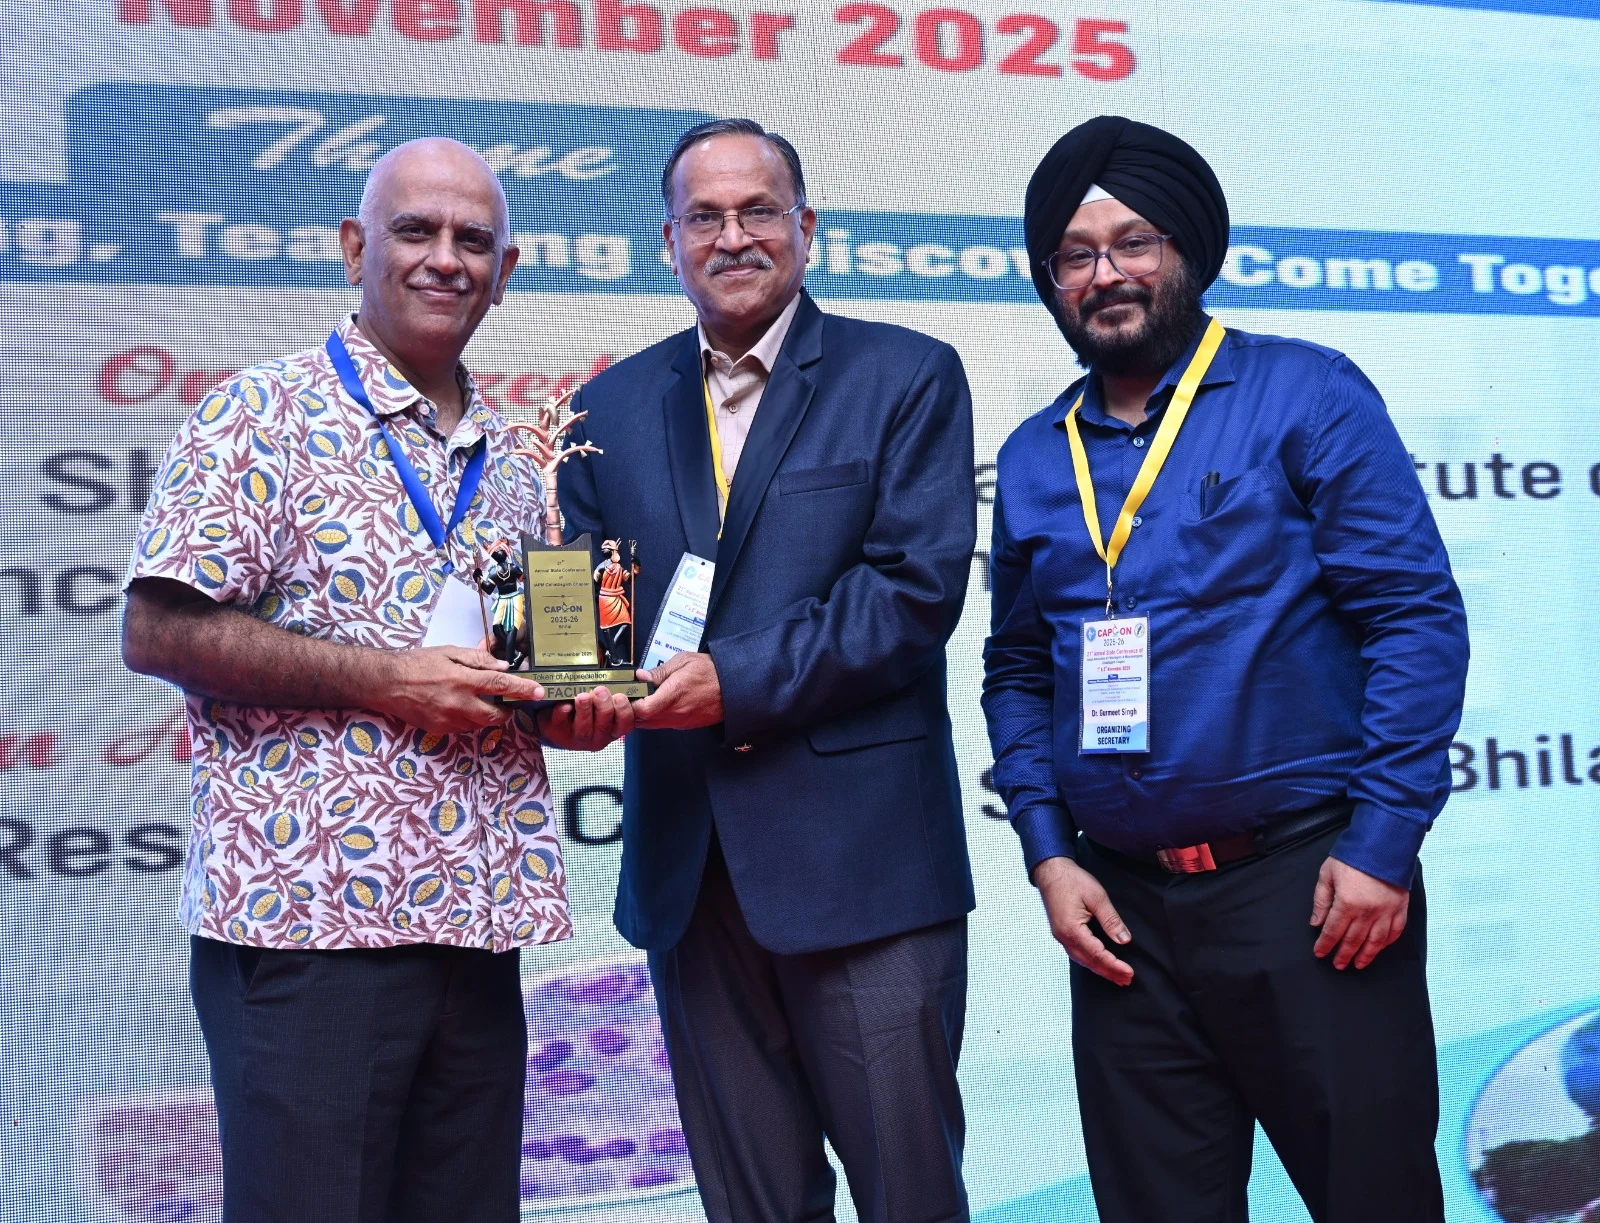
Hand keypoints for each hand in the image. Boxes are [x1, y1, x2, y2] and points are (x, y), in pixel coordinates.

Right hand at [375, 646, 544, 733]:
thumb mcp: (449, 652)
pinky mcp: (439, 729)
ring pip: (480, 724)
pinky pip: (463, 728)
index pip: (500, 686)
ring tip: (478, 701)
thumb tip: (502, 667)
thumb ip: (477, 660)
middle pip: (495, 716)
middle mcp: (457, 703)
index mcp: (461, 679)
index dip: (522, 689)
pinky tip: (461, 707)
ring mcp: (448, 719)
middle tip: (507, 702)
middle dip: (507, 711)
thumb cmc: (417, 664)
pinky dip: (469, 720)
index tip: (539, 692)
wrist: (386, 683)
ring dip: (486, 715)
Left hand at [536, 687, 635, 750]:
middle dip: (604, 707)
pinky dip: (563, 714)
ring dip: (585, 711)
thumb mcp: (605, 699)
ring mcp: (580, 738)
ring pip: (585, 729)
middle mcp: (600, 735)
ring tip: (583, 697)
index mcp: (614, 726)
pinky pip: (562, 725)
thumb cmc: (588, 706)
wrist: (560, 721)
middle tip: (600, 691)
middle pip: (605, 726)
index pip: (626, 724)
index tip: (620, 697)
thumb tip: (631, 674)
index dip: (625, 711)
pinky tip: (565, 705)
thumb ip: (615, 690)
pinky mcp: (561, 735)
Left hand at [631, 651, 723, 729]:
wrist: (734, 687)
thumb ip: (659, 671)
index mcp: (675, 692)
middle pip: (642, 721)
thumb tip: (640, 677)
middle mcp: (676, 711)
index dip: (629, 704)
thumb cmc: (711, 671)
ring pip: (650, 725)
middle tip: (629, 697)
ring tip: (642, 699)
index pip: (642, 709)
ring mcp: (681, 721)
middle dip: (631, 711)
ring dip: (641, 715)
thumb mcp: (683, 661)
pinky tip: (656, 704)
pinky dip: (654, 717)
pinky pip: (662, 724)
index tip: (626, 694)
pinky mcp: (685, 725)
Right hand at [1033, 855, 1133, 985]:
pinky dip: (1090, 961)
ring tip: (1116, 976)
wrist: (1050, 870)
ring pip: (1082, 960)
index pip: (1097, 954)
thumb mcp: (1097, 897)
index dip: (1114, 965)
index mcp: (1072, 929)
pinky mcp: (1061, 932)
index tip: (1129, 973)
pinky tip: (1098, 962)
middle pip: (1089, 962)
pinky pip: (1076, 953)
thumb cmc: (1072, 880)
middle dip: (1109, 972)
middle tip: (1126, 980)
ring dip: (1100, 969)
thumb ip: (1111, 920)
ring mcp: (1060, 936)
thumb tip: (1124, 940)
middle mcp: (1063, 937)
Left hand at [1310, 856, 1409, 969]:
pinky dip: (1387, 943)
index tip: (1320, 953)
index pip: (1333, 931)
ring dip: (1366, 955)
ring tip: (1358, 964)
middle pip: (1353, 940)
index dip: (1325, 945)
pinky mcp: (1400, 908)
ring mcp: (1386, 912)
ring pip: (1375, 942)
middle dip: (1344, 955)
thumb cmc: (1352, 857)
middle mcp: (1368, 912)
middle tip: (1338, 965)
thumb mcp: (1327, 874)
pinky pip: (1395, 932)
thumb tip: (1316, 923)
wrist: (1383, 844)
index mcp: (1347, 904)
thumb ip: (1321, 900)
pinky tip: (1380, 948)